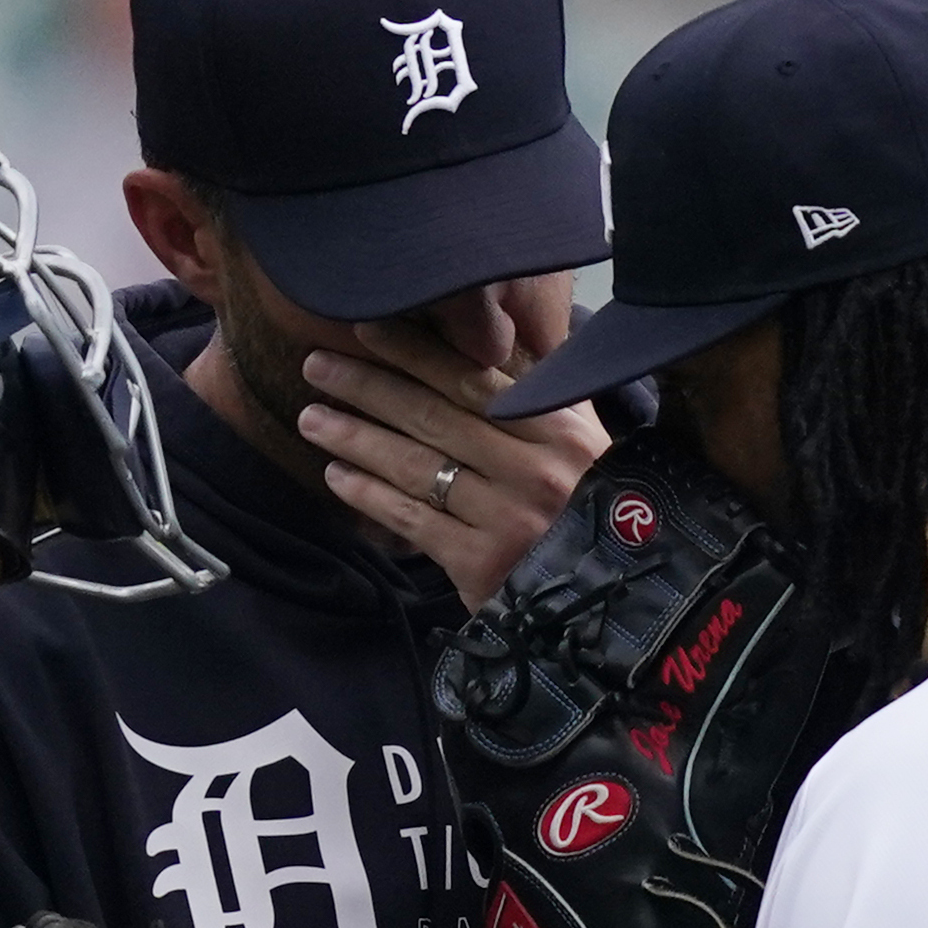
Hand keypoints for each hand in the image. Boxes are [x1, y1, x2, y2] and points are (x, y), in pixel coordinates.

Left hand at [300, 319, 609, 610]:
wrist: (615, 598)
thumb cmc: (592, 506)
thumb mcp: (585, 440)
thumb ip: (543, 389)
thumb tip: (498, 329)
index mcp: (559, 430)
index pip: (473, 379)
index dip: (415, 352)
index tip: (366, 330)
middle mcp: (533, 470)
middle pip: (433, 417)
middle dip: (367, 388)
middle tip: (318, 365)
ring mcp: (506, 519)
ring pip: (416, 467)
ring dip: (355, 438)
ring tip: (312, 418)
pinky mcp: (481, 565)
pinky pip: (412, 520)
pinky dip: (369, 495)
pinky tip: (337, 476)